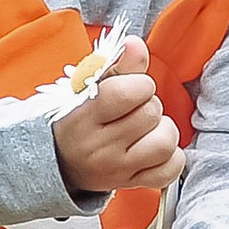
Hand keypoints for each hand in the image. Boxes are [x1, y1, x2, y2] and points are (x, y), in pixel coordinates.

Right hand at [52, 37, 183, 201]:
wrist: (58, 162)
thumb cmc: (75, 119)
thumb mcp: (87, 87)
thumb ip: (116, 64)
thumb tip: (135, 43)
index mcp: (83, 118)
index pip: (127, 93)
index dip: (139, 84)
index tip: (131, 88)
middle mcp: (99, 148)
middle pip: (150, 114)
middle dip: (149, 105)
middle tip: (134, 109)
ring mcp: (116, 170)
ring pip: (165, 143)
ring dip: (163, 130)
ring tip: (146, 128)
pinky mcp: (132, 184)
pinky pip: (170, 170)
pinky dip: (170, 157)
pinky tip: (153, 148)